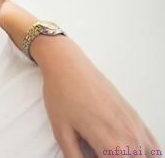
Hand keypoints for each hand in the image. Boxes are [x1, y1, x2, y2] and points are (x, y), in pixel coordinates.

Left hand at [33, 35, 159, 157]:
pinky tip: (130, 153)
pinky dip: (146, 154)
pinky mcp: (135, 117)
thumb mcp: (61, 132)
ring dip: (130, 157)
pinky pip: (153, 146)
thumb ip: (74, 157)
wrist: (68, 66)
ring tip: (108, 152)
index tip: (91, 156)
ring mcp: (135, 126)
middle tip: (96, 153)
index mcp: (111, 144)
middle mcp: (129, 137)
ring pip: (146, 157)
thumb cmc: (61, 95)